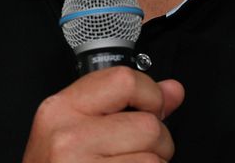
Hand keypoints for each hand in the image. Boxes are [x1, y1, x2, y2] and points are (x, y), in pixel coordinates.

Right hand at [22, 67, 184, 161]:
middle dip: (157, 142)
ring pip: (154, 160)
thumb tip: (173, 91)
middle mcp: (67, 137)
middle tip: (137, 152)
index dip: (150, 95)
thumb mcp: (78, 130)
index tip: (151, 109)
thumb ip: (126, 105)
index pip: (124, 80)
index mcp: (60, 109)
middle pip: (148, 125)